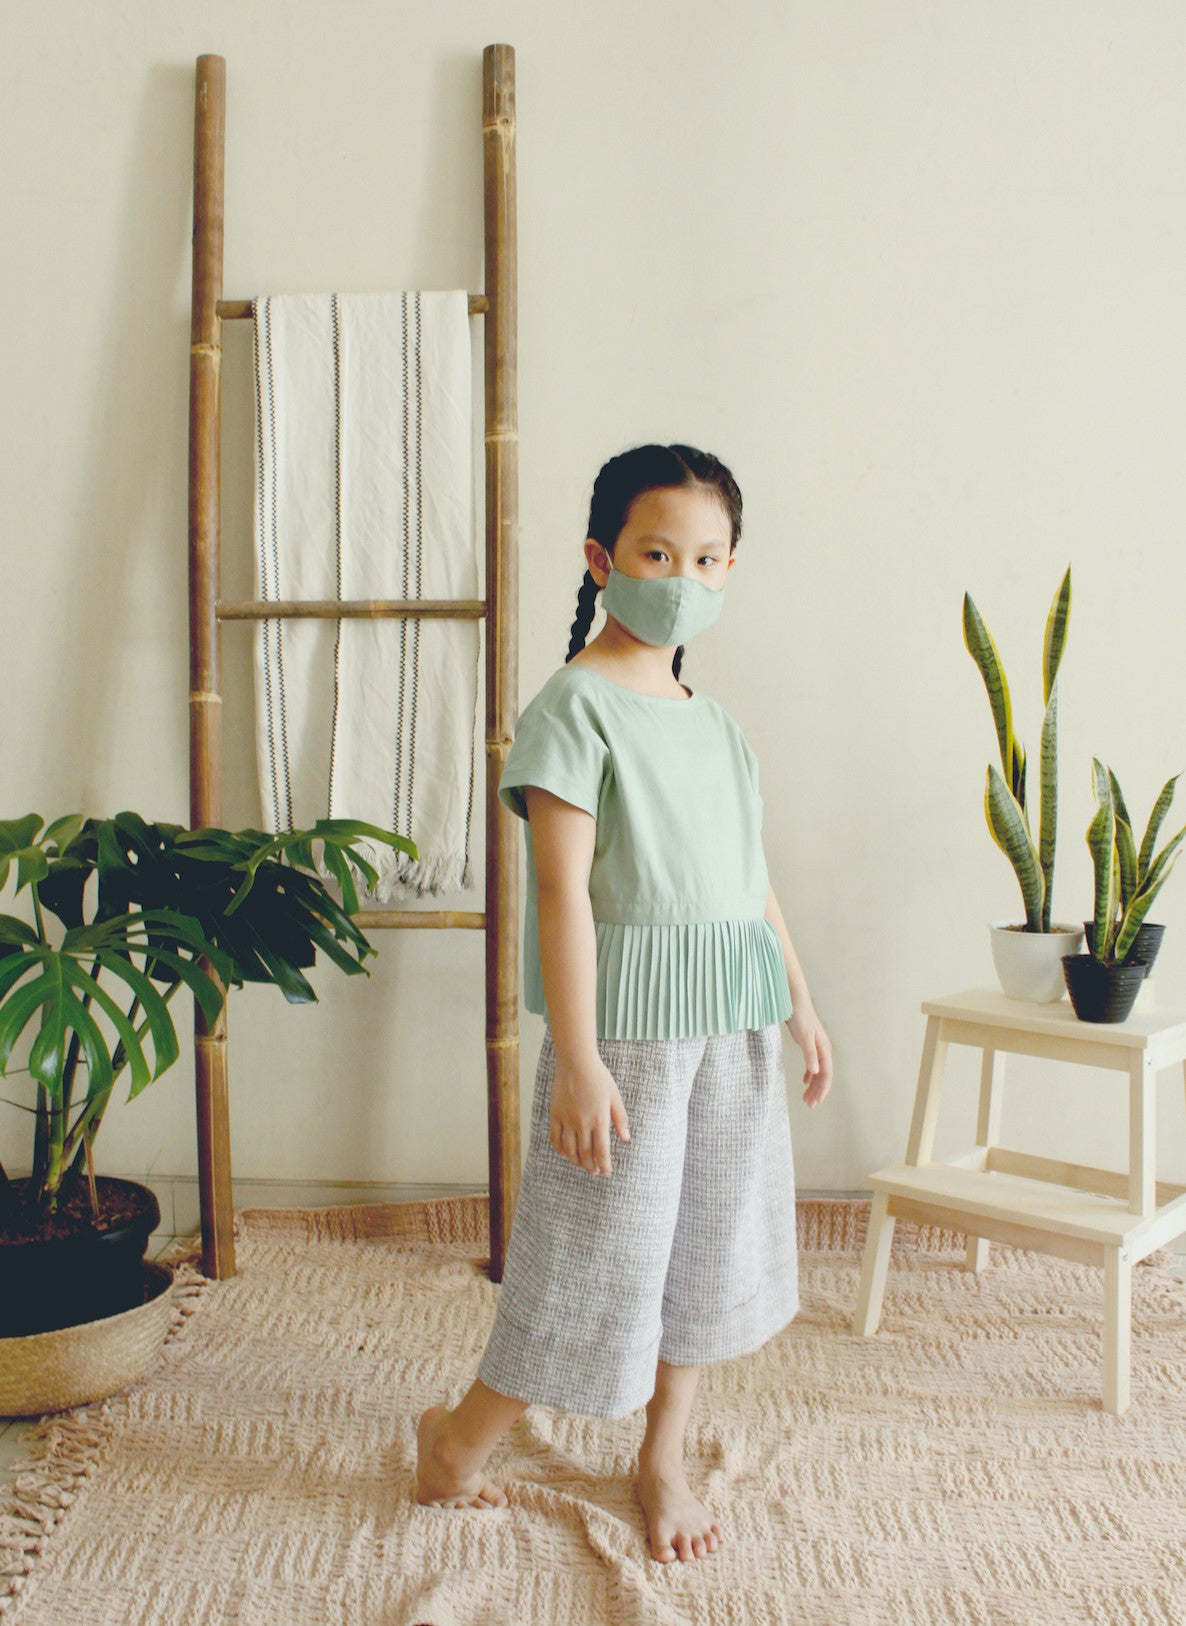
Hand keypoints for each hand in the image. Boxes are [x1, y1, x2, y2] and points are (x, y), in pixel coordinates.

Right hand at [549, 1052, 630, 1175]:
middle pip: (585, 1153)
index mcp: (599, 1119)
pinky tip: (565, 1153)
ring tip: (582, 1165)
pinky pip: (555, 1137)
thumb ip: (620, 1119)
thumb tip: (625, 1138)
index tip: (607, 1172)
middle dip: (591, 1166)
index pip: (602, 1150)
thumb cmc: (598, 1077)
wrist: (576, 1061)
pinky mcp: (555, 1114)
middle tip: (595, 1172)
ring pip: (570, 1149)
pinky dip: (560, 1149)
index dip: (604, 1164)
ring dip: (576, 1161)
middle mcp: (582, 1122)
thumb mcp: (615, 1096)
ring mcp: (567, 1119)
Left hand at [786, 1002, 832, 1107]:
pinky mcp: (809, 1044)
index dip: (823, 1089)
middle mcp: (823, 1049)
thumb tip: (815, 1072)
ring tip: (806, 1098)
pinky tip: (804, 1082)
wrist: (794, 1000)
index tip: (816, 1102)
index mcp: (824, 1049)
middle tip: (809, 1105)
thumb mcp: (804, 1036)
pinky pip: (812, 1064)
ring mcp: (816, 1047)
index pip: (826, 1074)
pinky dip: (809, 1075)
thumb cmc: (800, 1016)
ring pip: (818, 1071)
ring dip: (813, 1085)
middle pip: (823, 1075)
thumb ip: (810, 1054)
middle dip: (818, 1091)